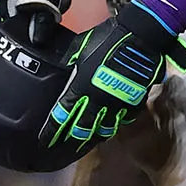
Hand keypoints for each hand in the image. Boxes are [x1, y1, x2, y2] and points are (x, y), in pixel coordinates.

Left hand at [37, 2, 185, 152]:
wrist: (140, 37)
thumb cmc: (108, 38)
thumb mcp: (80, 47)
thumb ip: (70, 60)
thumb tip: (61, 63)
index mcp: (81, 87)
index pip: (62, 114)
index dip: (53, 129)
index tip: (45, 139)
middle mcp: (97, 100)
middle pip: (82, 128)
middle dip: (73, 138)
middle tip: (66, 148)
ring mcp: (117, 103)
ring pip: (104, 128)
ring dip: (94, 136)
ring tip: (88, 142)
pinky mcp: (134, 101)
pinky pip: (123, 118)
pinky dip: (116, 123)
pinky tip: (113, 125)